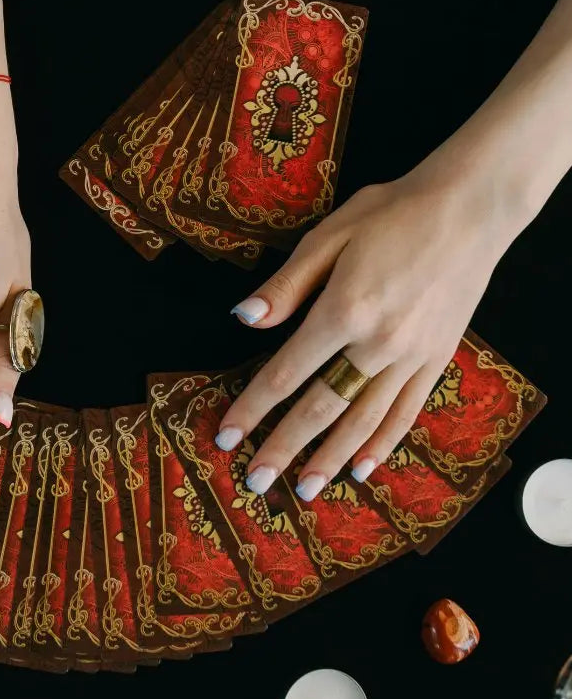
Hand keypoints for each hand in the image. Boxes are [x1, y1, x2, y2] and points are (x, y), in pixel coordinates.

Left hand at [215, 151, 516, 499]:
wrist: (471, 206)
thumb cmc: (392, 213)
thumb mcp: (329, 236)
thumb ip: (286, 286)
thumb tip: (243, 320)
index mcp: (343, 312)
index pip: (286, 373)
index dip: (252, 408)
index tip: (226, 437)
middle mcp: (378, 344)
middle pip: (320, 409)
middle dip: (283, 448)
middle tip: (255, 482)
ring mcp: (412, 357)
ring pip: (363, 421)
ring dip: (330, 459)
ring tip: (304, 491)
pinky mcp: (437, 359)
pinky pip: (406, 413)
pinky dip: (382, 444)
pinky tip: (361, 468)